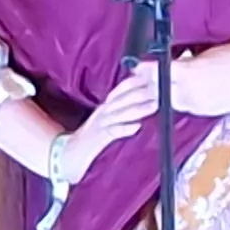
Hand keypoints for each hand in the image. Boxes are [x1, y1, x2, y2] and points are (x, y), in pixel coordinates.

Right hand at [46, 66, 162, 185]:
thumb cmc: (92, 138)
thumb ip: (122, 111)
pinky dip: (124, 129)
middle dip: (143, 92)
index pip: (123, 89)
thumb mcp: (107, 120)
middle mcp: (104, 111)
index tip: (156, 76)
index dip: (139, 81)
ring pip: (121, 113)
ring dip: (139, 108)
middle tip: (161, 87)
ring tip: (155, 105)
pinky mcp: (98, 138)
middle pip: (124, 98)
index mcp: (107, 106)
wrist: (69, 154)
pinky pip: (112, 132)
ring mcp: (100, 124)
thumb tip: (142, 106)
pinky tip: (136, 127)